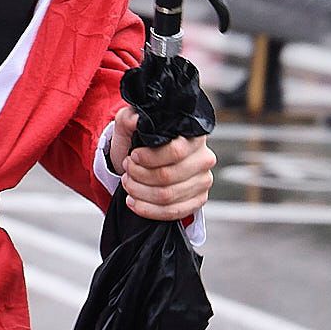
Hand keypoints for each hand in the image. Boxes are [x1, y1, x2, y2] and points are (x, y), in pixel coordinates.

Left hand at [108, 106, 215, 221]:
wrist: (143, 161)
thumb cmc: (140, 141)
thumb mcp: (130, 124)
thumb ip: (130, 117)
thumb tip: (136, 119)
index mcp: (193, 135)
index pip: (175, 151)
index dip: (149, 157)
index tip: (132, 156)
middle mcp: (203, 158)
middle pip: (168, 176)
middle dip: (139, 175)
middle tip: (126, 170)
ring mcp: (203, 181)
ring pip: (168, 196)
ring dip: (140, 192)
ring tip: (128, 183)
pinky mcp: (198, 201)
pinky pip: (174, 212)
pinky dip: (149, 209)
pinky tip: (134, 202)